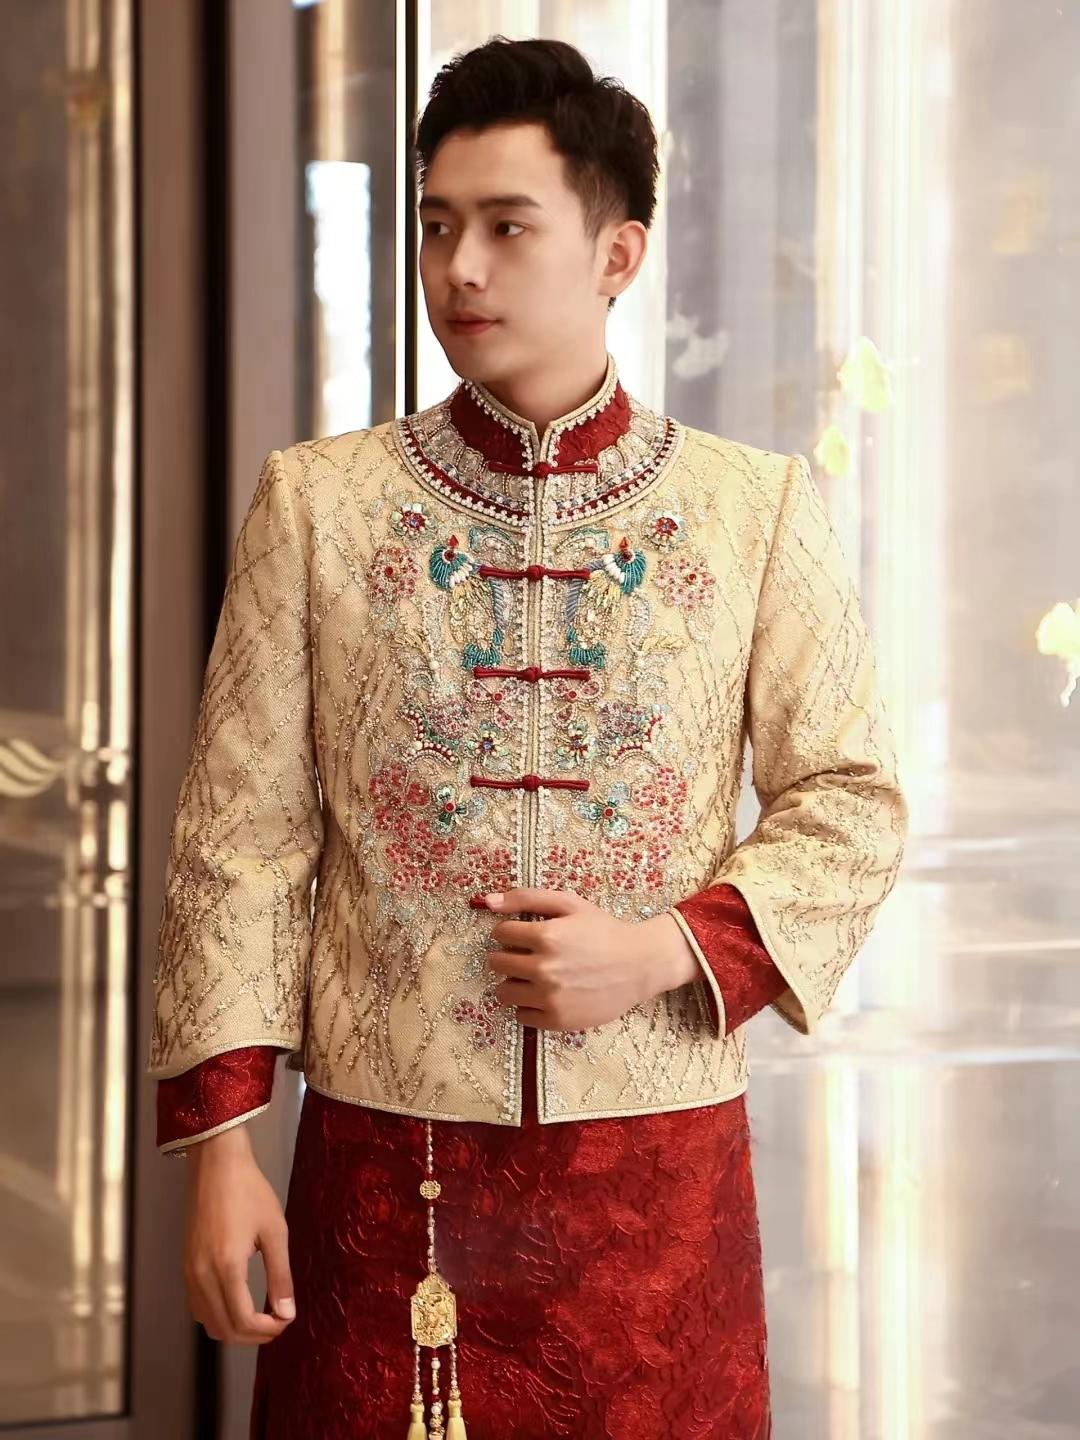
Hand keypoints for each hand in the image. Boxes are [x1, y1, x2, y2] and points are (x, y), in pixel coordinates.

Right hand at [182, 1124, 294, 1344]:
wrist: (217, 1165)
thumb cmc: (249, 1191)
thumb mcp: (275, 1231)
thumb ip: (281, 1276)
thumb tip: (287, 1313)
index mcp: (226, 1266)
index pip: (242, 1321)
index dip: (267, 1331)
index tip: (285, 1321)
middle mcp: (201, 1275)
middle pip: (223, 1330)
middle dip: (253, 1336)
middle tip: (277, 1323)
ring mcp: (189, 1271)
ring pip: (207, 1322)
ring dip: (234, 1328)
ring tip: (261, 1316)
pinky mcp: (185, 1265)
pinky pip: (197, 1306)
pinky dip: (218, 1315)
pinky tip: (239, 1302)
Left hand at [484, 887, 701, 1030]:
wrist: (641, 965)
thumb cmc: (604, 930)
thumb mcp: (570, 903)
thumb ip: (526, 898)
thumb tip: (488, 901)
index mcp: (546, 937)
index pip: (501, 934)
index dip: (509, 932)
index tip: (522, 935)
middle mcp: (544, 969)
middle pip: (497, 964)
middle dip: (507, 956)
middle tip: (526, 956)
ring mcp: (550, 998)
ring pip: (504, 992)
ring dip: (512, 983)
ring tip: (532, 977)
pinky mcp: (558, 1020)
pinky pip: (521, 1016)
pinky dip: (527, 1006)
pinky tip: (544, 995)